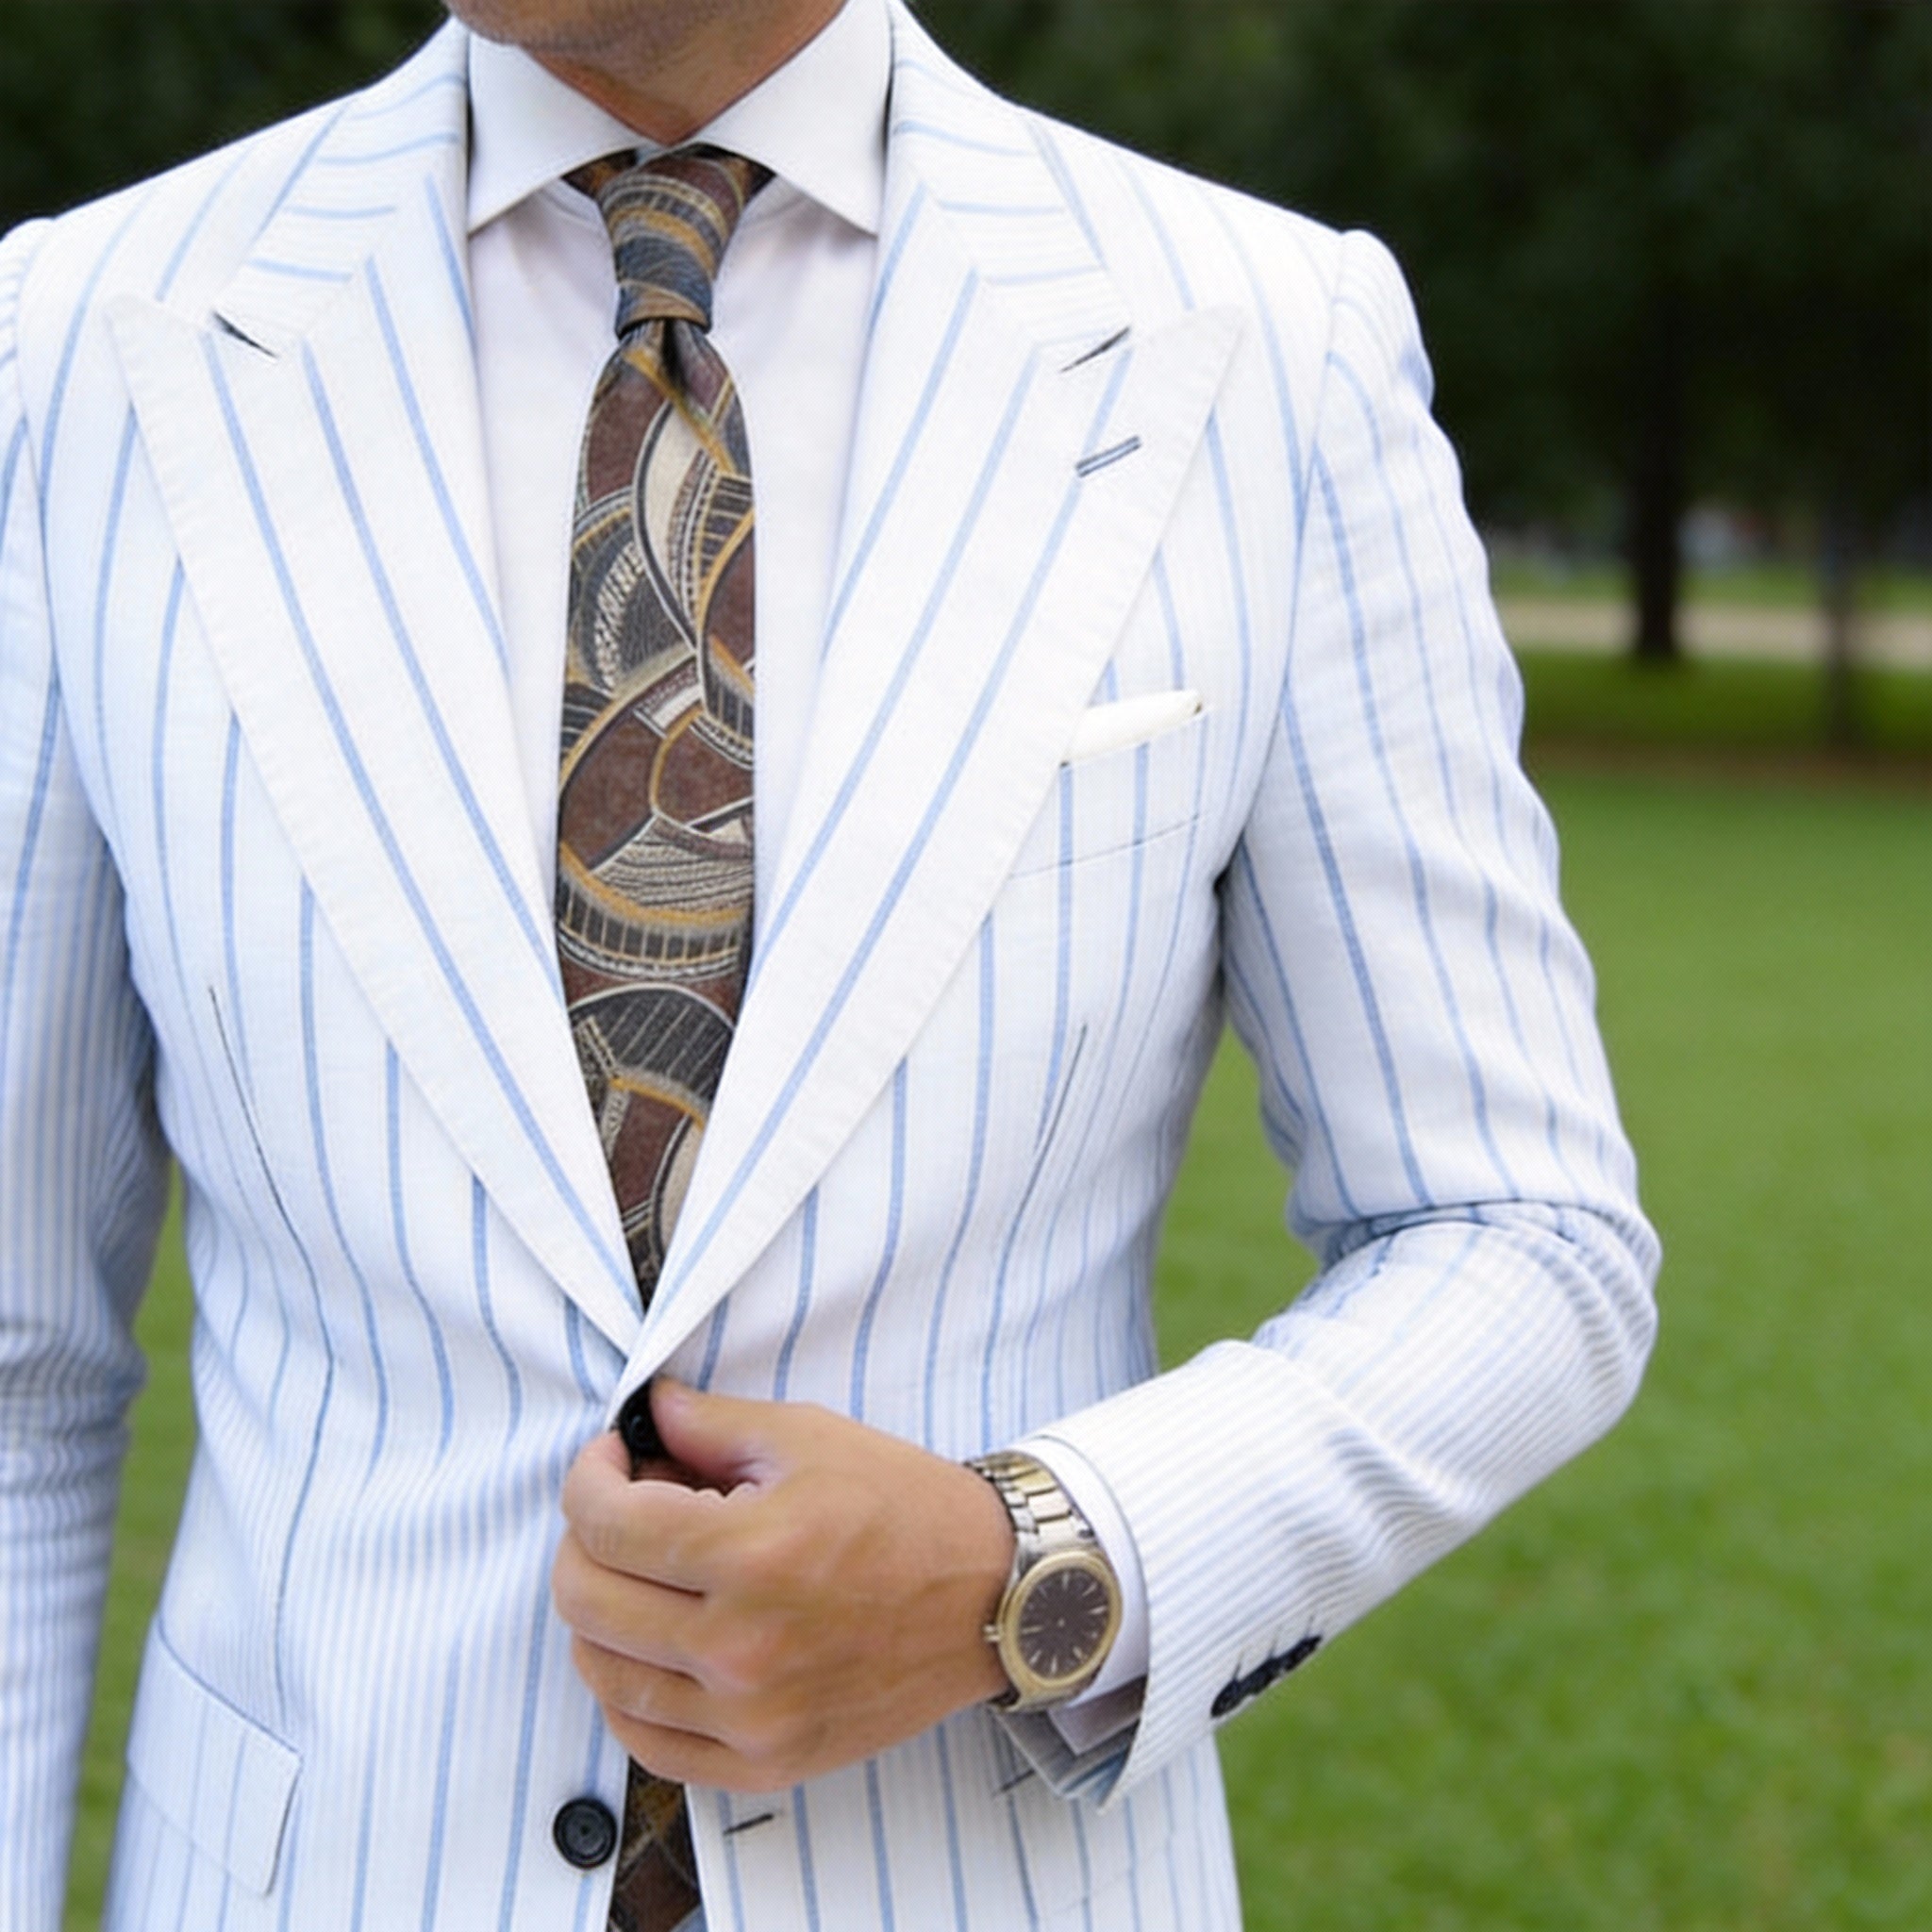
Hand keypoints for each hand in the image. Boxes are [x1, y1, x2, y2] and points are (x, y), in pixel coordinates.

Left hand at [552, 1381, 1015, 1791]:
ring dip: (598, 1613)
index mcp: (751, 1555)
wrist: (992, 1595)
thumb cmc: (906, 1507)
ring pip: (604, 1675)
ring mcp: (751, 1717)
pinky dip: (626, 1694)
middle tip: (618, 1508)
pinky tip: (649, 1648)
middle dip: (582, 1539)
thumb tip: (647, 1410)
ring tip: (636, 1575)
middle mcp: (741, 1647)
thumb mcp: (811, 1438)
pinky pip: (649, 1744)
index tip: (611, 1458)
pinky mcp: (768, 1761)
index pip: (605, 1523)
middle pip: (586, 1599)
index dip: (588, 1476)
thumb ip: (714, 1424)